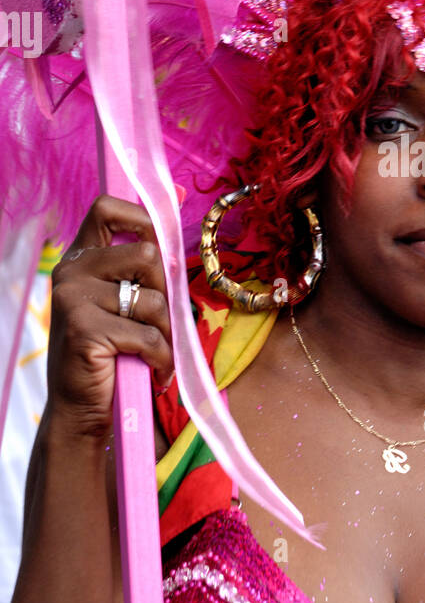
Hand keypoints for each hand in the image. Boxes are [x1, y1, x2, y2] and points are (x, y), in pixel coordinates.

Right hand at [46, 196, 173, 438]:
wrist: (81, 411)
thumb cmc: (111, 353)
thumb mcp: (124, 300)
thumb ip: (142, 260)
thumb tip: (176, 190)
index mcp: (80, 258)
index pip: (106, 208)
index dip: (142, 217)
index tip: (163, 243)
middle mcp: (70, 272)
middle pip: (147, 253)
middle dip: (166, 293)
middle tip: (159, 323)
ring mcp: (73, 300)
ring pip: (154, 300)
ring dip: (166, 333)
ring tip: (155, 353)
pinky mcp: (85, 330)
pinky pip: (149, 335)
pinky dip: (161, 359)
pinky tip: (153, 372)